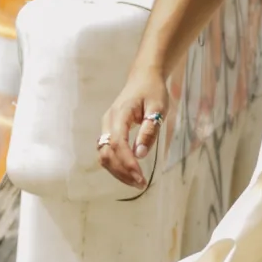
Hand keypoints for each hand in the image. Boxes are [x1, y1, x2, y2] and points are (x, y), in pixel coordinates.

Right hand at [96, 59, 173, 189]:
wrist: (143, 78)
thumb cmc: (153, 91)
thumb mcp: (158, 108)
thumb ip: (149, 130)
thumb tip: (140, 154)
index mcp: (120, 114)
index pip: (118, 143)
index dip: (127, 163)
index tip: (140, 177)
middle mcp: (108, 122)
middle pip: (107, 153)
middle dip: (122, 172)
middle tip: (141, 184)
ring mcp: (106, 127)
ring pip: (104, 155)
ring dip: (118, 172)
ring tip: (137, 182)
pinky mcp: (109, 132)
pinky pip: (107, 152)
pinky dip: (117, 166)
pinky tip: (131, 173)